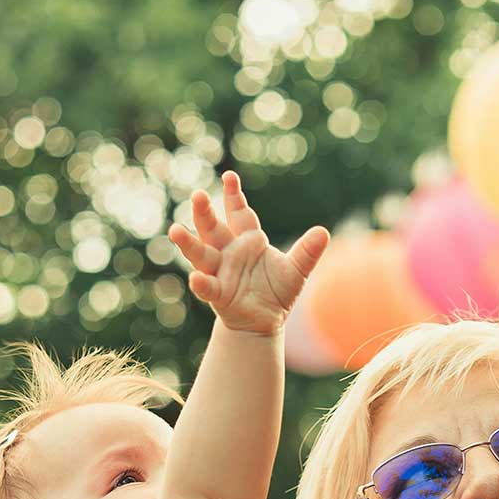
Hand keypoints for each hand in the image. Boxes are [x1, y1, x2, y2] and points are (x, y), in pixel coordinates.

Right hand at [168, 171, 329, 334]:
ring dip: (188, 243)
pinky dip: (201, 283)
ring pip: (201, 254)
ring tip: (175, 231)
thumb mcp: (296, 271)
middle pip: (213, 228)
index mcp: (247, 240)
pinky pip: (207, 287)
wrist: (265, 322)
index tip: (229, 176)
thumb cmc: (277, 291)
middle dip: (204, 213)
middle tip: (198, 195)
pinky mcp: (217, 294)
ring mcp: (220, 272)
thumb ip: (306, 252)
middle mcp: (229, 252)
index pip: (239, 213)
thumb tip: (324, 232)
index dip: (233, 196)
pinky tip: (196, 279)